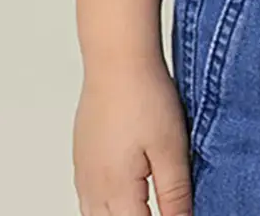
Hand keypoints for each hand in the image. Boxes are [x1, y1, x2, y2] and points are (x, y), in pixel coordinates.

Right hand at [73, 58, 193, 215]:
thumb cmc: (144, 96)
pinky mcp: (81, 156)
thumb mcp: (171, 149)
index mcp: (117, 192)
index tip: (178, 213)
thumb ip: (175, 194)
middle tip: (163, 208)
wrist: (117, 58)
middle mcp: (93, 188)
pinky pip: (88, 198)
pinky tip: (123, 194)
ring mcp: (83, 173)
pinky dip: (105, 206)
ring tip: (145, 205)